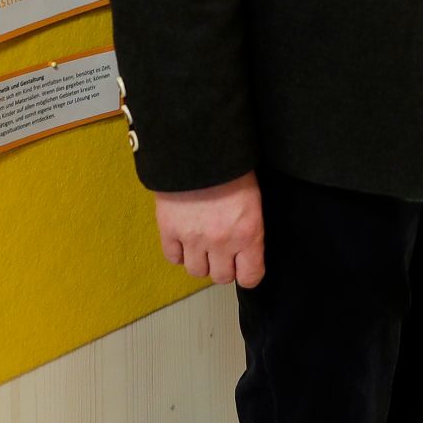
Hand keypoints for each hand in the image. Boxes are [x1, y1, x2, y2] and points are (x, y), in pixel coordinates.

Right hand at [154, 171, 264, 286]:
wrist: (200, 144)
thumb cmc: (232, 165)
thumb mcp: (253, 197)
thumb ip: (249, 228)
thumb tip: (246, 248)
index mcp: (248, 232)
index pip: (251, 276)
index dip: (247, 272)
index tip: (244, 265)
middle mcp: (221, 241)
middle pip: (221, 277)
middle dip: (222, 265)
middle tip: (222, 249)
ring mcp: (193, 238)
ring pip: (196, 271)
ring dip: (200, 259)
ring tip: (202, 241)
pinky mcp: (169, 230)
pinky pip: (173, 257)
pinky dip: (178, 251)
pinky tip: (184, 236)